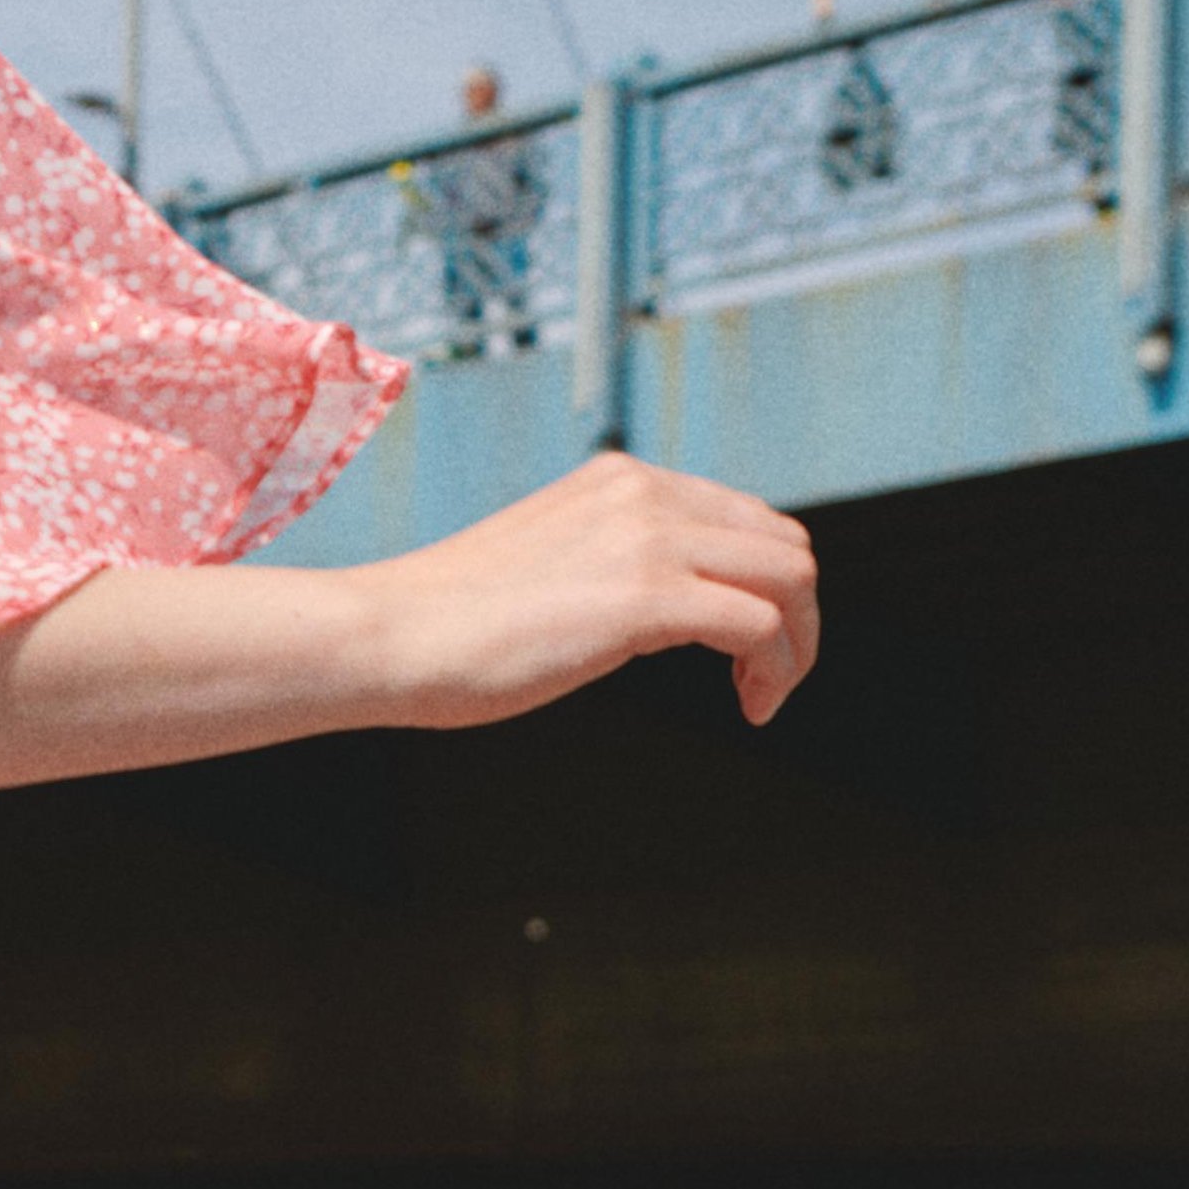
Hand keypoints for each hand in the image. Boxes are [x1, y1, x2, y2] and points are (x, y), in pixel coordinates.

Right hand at [359, 451, 818, 733]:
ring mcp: (647, 540)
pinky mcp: (645, 597)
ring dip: (797, 646)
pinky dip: (776, 672)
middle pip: (784, 545)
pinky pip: (760, 626)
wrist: (391, 635)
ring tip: (762, 696)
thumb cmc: (450, 622)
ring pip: (790, 579)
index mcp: (621, 480)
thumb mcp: (549, 562)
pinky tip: (748, 708)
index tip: (743, 648)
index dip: (765, 586)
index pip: (746, 518)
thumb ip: (608, 562)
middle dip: (797, 617)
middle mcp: (643, 493)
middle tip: (764, 679)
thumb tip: (660, 609)